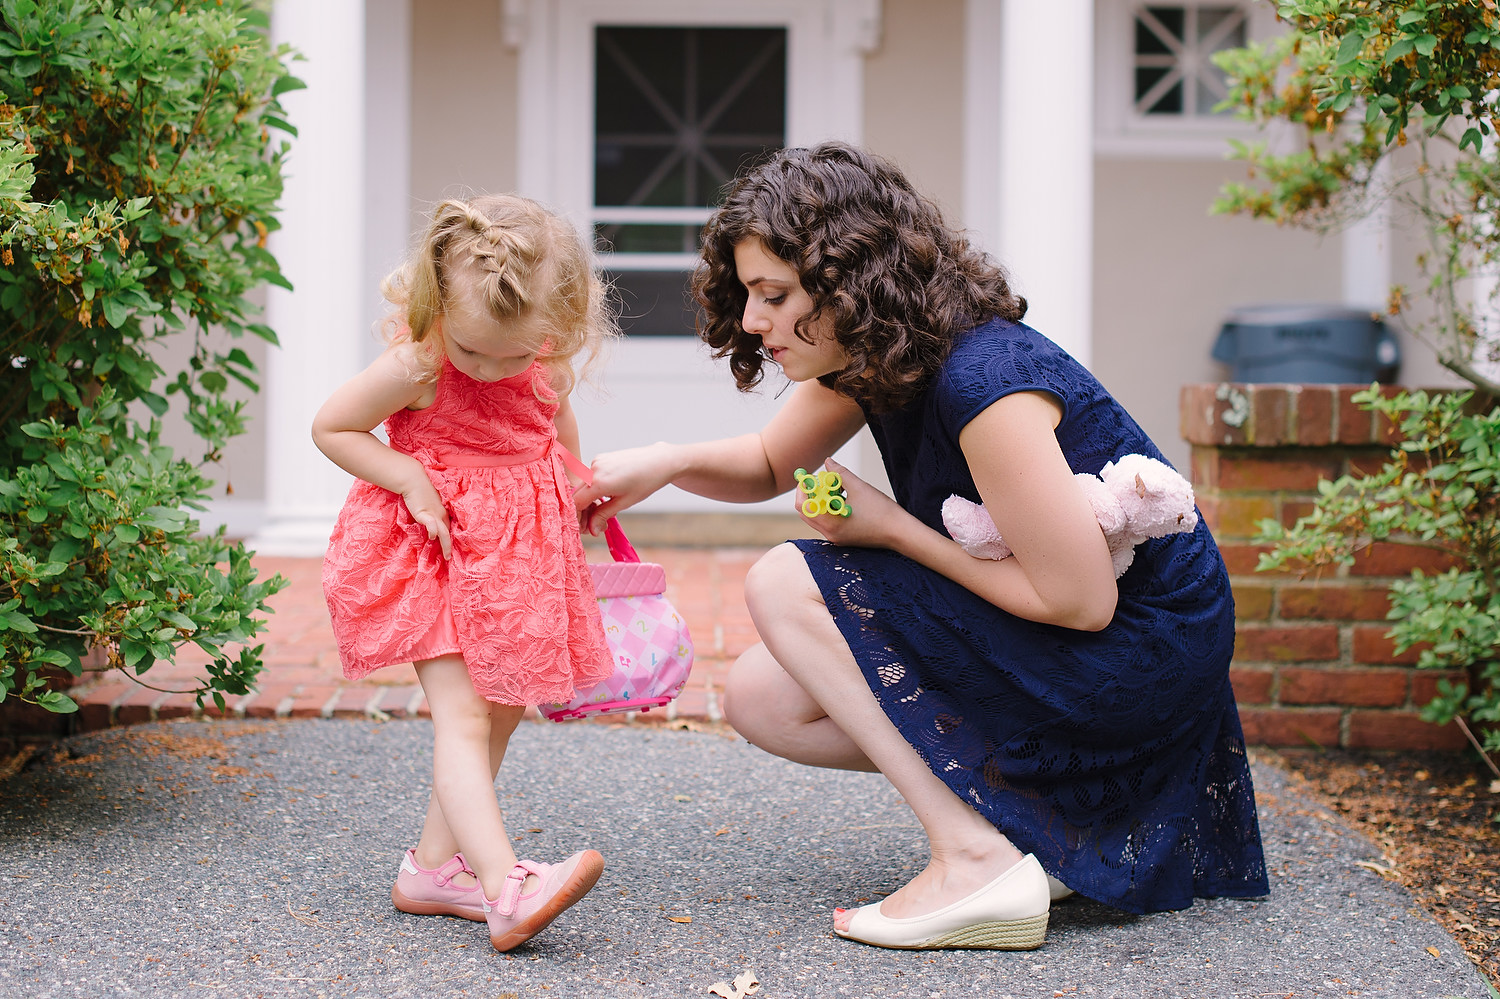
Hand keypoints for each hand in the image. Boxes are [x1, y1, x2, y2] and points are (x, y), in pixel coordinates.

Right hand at [401, 477, 451, 559]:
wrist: (414, 480)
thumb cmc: (420, 491)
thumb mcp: (427, 504)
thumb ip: (428, 514)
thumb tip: (427, 527)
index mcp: (443, 512)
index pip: (448, 528)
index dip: (449, 539)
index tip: (448, 549)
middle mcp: (441, 514)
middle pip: (448, 532)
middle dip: (448, 546)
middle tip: (448, 558)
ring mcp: (434, 514)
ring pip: (444, 532)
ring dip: (446, 545)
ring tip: (446, 555)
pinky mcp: (424, 513)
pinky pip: (432, 525)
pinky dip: (433, 531)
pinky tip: (431, 537)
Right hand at [572, 442, 677, 535]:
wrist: (659, 461)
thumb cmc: (645, 482)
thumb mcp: (624, 502)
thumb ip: (603, 515)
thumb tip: (592, 530)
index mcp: (598, 482)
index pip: (576, 503)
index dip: (578, 518)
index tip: (585, 529)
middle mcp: (593, 469)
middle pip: (576, 495)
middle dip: (582, 512)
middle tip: (594, 526)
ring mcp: (596, 462)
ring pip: (583, 486)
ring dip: (588, 502)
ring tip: (602, 513)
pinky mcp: (600, 459)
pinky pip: (590, 477)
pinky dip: (593, 490)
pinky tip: (605, 498)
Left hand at [795, 458, 914, 549]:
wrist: (900, 532)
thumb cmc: (881, 510)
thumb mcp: (859, 487)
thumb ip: (840, 473)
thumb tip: (827, 461)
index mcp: (830, 523)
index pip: (803, 505)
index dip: (803, 489)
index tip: (810, 476)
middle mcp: (830, 534)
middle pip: (808, 512)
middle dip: (811, 494)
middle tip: (820, 480)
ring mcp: (836, 538)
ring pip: (818, 516)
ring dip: (821, 500)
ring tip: (836, 487)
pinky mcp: (844, 538)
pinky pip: (829, 521)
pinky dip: (830, 508)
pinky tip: (844, 497)